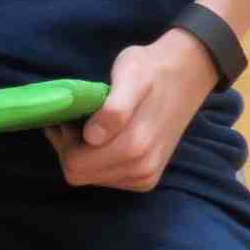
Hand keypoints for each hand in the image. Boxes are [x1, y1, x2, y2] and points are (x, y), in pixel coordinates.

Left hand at [45, 29, 217, 190]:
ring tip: (87, 124)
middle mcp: (141, 169)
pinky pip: (107, 179)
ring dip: (82, 154)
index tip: (68, 116)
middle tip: (74, 119)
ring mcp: (145, 177)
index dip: (63, 140)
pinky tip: (101, 136)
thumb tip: (92, 137)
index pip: (74, 164)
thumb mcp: (130, 75)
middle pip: (79, 174)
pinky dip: (97, 159)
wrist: (185, 75)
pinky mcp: (146, 178)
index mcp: (134, 147)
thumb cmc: (150, 70)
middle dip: (69, 148)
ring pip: (91, 178)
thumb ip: (114, 108)